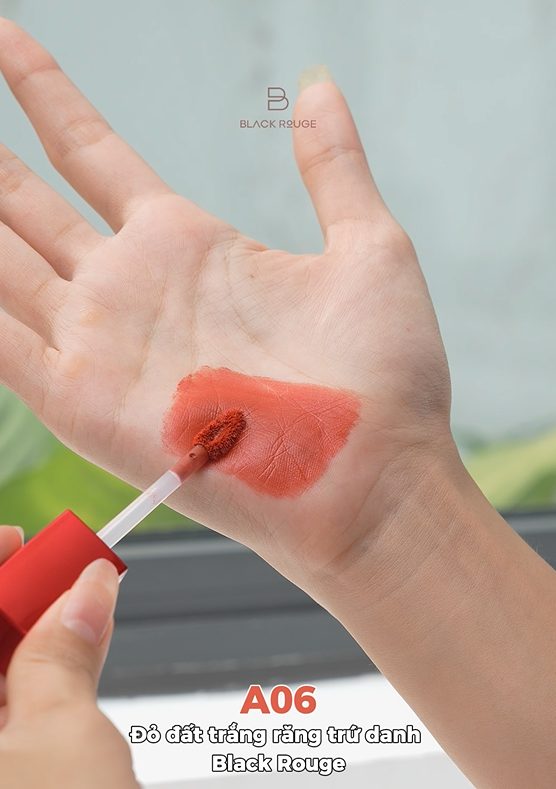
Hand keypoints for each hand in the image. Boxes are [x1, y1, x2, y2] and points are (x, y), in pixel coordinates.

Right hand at [0, 20, 453, 590]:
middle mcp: (131, 289)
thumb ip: (332, 165)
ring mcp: (100, 343)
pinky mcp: (83, 402)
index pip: (91, 153)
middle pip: (27, 203)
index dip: (45, 96)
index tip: (8, 40)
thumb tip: (319, 86)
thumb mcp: (367, 247)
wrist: (374, 478)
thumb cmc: (383, 379)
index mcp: (186, 245)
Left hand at [0, 527, 138, 788]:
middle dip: (25, 597)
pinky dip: (52, 672)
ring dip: (45, 633)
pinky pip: (19, 704)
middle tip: (72, 569)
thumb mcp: (62, 732)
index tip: (21, 537)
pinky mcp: (15, 769)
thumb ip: (64, 652)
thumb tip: (88, 587)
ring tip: (92, 601)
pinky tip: (83, 650)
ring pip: (6, 672)